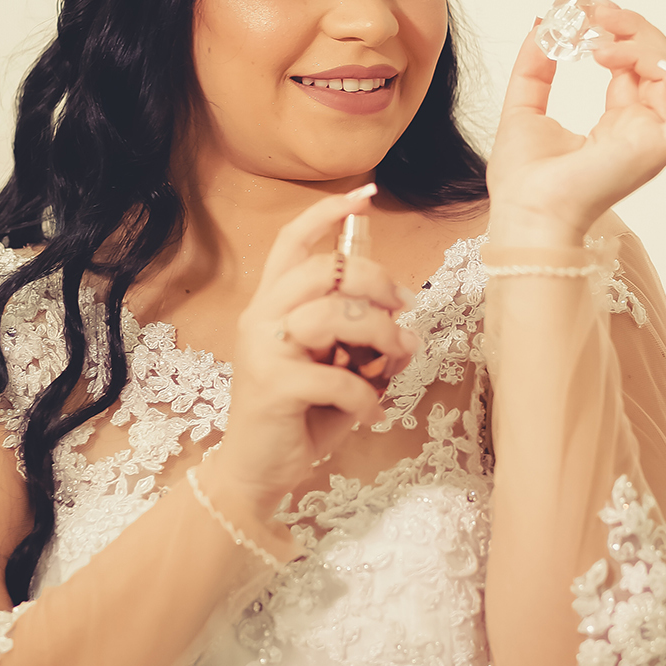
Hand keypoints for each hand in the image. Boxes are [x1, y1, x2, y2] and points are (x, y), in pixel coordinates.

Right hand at [205, 186, 419, 525]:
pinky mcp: (272, 385)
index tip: (365, 194)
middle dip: (377, 282)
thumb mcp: (336, 371)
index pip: (293, 242)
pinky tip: (369, 413)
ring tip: (395, 359)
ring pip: (334, 313)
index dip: (327, 214)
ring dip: (380, 335)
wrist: (256, 471)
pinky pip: (337, 377)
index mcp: (272, 304)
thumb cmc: (297, 416)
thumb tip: (409, 331)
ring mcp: (263, 349)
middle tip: (404, 308)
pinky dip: (366, 396)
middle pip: (326, 270)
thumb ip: (364, 345)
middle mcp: (261, 316)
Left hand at [486, 6, 665, 244]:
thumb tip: (544, 27)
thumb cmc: (524, 181)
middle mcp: (640, 129)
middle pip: (661, 64)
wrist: (526, 211)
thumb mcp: (523, 106)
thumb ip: (534, 66)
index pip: (634, 66)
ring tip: (601, 45)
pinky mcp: (659, 149)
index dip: (619, 32)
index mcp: (616, 124)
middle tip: (598, 14)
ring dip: (645, 47)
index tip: (589, 11)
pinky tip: (645, 69)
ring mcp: (652, 138)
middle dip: (634, 29)